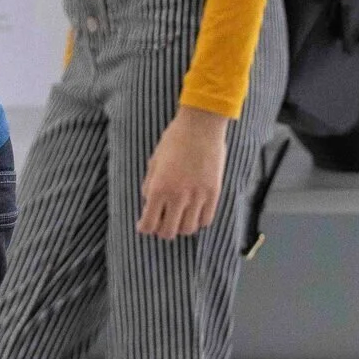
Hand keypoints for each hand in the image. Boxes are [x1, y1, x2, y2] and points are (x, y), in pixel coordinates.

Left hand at [137, 107, 231, 238]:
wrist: (201, 126)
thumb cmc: (174, 140)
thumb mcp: (154, 161)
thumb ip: (149, 184)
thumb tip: (148, 203)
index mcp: (159, 188)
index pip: (149, 223)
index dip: (145, 228)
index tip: (144, 226)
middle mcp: (178, 196)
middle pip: (169, 232)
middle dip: (162, 231)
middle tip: (161, 224)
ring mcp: (198, 197)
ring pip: (188, 229)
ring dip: (181, 227)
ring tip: (178, 217)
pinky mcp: (214, 194)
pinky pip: (207, 220)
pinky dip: (198, 221)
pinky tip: (194, 212)